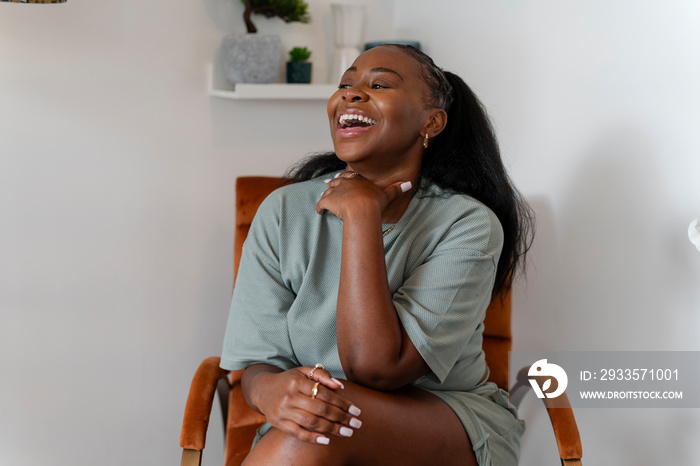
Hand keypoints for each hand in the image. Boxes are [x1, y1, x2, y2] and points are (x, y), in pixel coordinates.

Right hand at [247, 365, 361, 444]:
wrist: (262, 389)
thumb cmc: (288, 380)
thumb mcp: (303, 372)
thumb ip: (321, 375)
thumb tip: (340, 386)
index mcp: (297, 382)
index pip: (324, 394)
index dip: (341, 403)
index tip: (355, 410)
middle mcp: (290, 396)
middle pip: (320, 409)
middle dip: (341, 417)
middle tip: (356, 423)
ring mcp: (283, 411)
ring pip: (311, 422)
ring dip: (332, 429)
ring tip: (347, 432)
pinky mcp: (278, 424)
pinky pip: (297, 433)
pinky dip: (313, 438)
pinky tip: (327, 440)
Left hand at [316, 171, 411, 219]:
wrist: (362, 209)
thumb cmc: (374, 202)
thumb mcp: (386, 195)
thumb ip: (396, 189)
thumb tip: (409, 183)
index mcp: (357, 180)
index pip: (350, 176)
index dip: (346, 177)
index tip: (341, 177)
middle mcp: (345, 183)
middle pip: (337, 181)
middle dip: (333, 182)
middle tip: (328, 182)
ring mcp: (335, 191)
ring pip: (328, 192)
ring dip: (325, 194)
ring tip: (323, 196)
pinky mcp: (328, 201)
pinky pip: (321, 204)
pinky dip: (319, 208)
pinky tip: (318, 212)